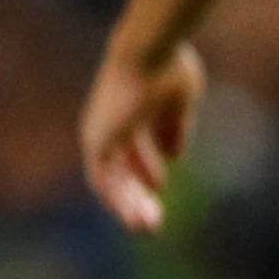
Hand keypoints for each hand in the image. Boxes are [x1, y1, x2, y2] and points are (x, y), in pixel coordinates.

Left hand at [79, 38, 202, 233]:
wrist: (151, 52)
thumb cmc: (168, 68)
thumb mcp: (179, 103)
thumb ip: (174, 128)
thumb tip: (175, 155)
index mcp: (127, 115)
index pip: (130, 150)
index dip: (145, 168)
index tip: (161, 185)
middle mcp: (107, 126)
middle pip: (119, 168)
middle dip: (138, 195)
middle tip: (153, 220)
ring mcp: (100, 134)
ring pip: (111, 180)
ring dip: (129, 204)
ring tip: (148, 226)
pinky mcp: (98, 142)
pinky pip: (104, 180)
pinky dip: (119, 199)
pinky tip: (134, 215)